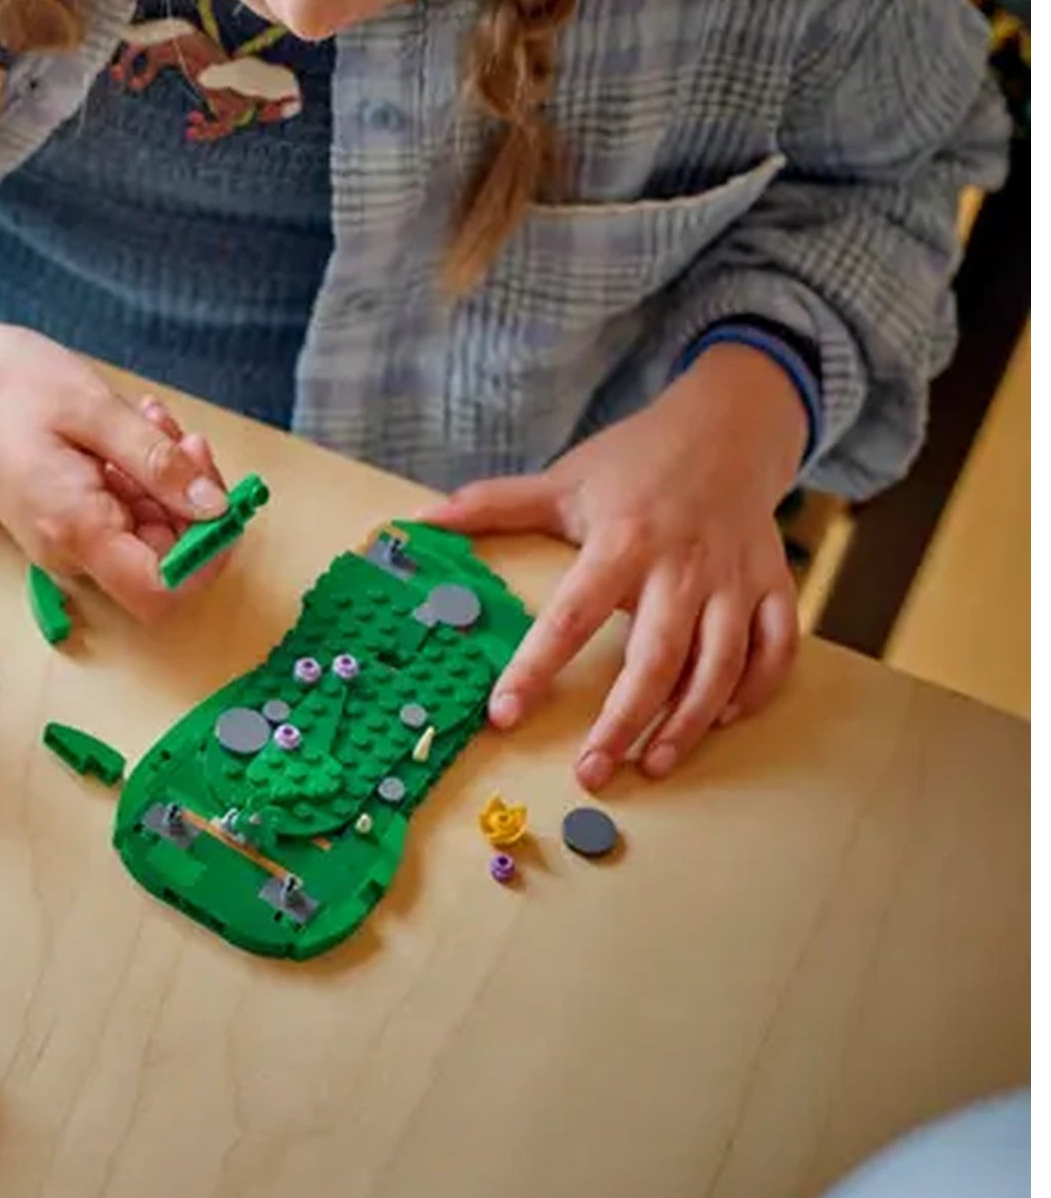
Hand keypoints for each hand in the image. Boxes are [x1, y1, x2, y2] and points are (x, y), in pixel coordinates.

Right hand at [0, 320, 231, 618]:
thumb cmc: (1, 386)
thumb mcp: (91, 410)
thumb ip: (157, 462)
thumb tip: (216, 507)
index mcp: (76, 530)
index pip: (163, 592)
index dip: (206, 555)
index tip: (217, 499)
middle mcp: (71, 548)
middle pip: (164, 559)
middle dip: (190, 501)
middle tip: (181, 438)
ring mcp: (66, 535)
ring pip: (148, 531)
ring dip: (166, 478)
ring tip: (149, 418)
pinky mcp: (64, 517)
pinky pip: (122, 511)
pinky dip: (140, 473)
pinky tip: (131, 428)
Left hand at [423, 344, 806, 788]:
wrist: (730, 424)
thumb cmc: (636, 460)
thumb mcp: (563, 480)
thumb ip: (492, 505)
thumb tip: (421, 520)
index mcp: (623, 540)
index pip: (571, 615)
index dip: (536, 668)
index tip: (504, 714)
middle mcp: (684, 565)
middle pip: (655, 658)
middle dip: (623, 722)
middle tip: (591, 773)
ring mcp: (735, 579)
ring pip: (721, 665)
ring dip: (689, 722)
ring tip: (652, 766)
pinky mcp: (774, 585)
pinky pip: (777, 650)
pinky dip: (755, 691)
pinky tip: (719, 719)